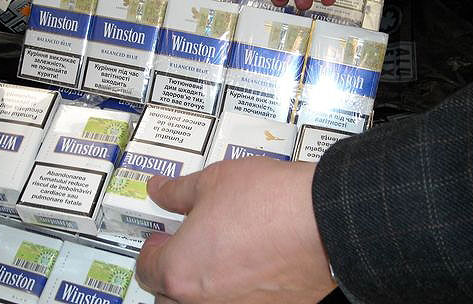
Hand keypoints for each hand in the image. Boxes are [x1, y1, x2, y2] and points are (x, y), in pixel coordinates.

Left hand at [136, 157, 335, 303]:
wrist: (324, 220)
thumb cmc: (268, 201)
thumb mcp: (212, 181)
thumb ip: (177, 192)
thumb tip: (159, 190)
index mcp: (181, 270)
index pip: (147, 269)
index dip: (151, 249)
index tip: (161, 237)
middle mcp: (204, 302)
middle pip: (169, 298)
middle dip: (172, 275)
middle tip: (185, 249)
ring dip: (202, 287)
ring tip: (219, 256)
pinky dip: (237, 292)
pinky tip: (250, 266)